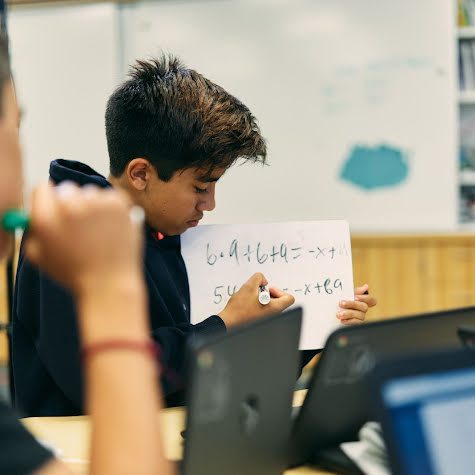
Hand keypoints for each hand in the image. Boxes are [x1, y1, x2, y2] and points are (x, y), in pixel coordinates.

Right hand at [24, 182, 143, 297]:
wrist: (109, 284)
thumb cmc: (74, 274)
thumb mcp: (40, 257)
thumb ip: (33, 231)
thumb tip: (36, 210)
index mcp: (46, 218)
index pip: (42, 189)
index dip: (48, 199)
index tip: (56, 206)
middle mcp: (70, 206)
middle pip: (67, 188)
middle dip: (71, 202)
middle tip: (79, 223)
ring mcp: (96, 203)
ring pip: (91, 193)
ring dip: (93, 206)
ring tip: (98, 232)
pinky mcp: (118, 204)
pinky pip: (112, 196)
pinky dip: (112, 207)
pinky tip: (112, 227)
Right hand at [218, 272, 294, 327]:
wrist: (228, 323)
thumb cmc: (239, 309)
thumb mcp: (249, 286)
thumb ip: (259, 277)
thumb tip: (263, 280)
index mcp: (275, 308)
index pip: (289, 298)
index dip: (279, 290)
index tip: (268, 290)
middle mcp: (273, 316)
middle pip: (278, 300)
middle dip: (267, 293)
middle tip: (256, 292)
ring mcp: (266, 320)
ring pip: (269, 305)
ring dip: (260, 298)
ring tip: (249, 298)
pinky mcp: (258, 321)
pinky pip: (262, 310)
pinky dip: (256, 304)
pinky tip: (246, 303)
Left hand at [336, 284, 376, 325]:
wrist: (332, 311)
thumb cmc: (342, 300)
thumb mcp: (347, 294)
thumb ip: (356, 291)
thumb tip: (366, 286)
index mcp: (363, 301)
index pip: (371, 300)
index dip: (365, 298)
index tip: (355, 297)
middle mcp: (363, 310)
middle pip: (364, 307)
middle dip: (352, 304)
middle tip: (341, 303)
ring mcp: (361, 318)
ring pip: (360, 316)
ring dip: (348, 314)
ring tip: (338, 314)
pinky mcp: (356, 325)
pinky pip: (356, 324)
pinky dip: (349, 322)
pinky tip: (342, 320)